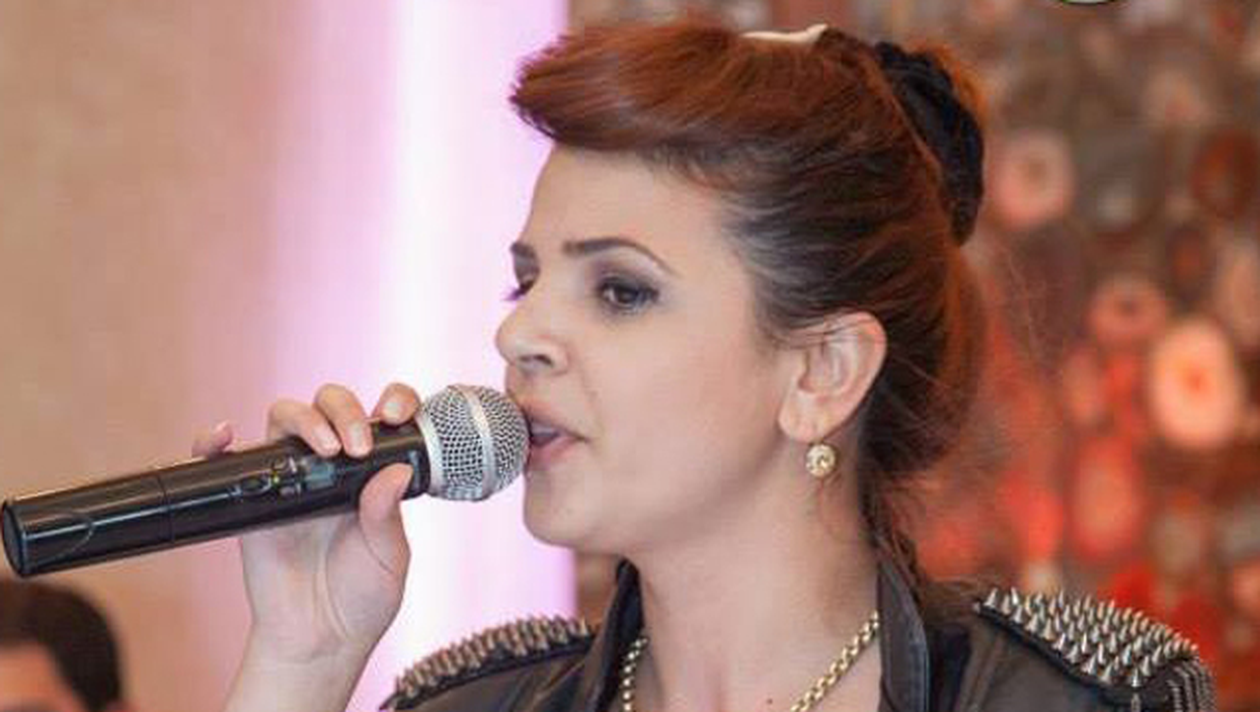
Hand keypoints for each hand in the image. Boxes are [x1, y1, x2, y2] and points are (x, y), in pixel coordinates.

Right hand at [193, 382, 420, 664]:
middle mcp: (331, 464)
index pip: (381, 416)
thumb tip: (395, 471)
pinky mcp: (253, 499)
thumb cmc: (361, 596)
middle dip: (346, 411)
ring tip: (326, 449)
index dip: (393, 400)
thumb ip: (387, 516)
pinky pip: (226, 460)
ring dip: (305, 419)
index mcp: (372, 471)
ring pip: (286, 416)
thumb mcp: (388, 557)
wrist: (321, 639)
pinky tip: (225, 436)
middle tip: (358, 448)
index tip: (399, 415)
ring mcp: (290, 476)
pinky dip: (215, 442)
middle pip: (330, 404)